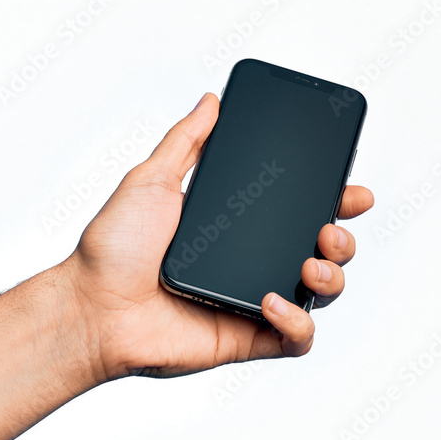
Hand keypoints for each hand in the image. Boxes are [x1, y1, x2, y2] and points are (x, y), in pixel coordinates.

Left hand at [63, 93, 373, 380]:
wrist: (90, 307)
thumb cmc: (113, 249)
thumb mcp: (150, 180)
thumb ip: (185, 141)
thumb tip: (211, 100)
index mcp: (239, 226)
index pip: (301, 210)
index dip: (335, 200)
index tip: (350, 189)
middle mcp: (253, 262)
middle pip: (325, 251)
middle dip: (344, 239)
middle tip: (329, 228)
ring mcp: (255, 303)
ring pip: (322, 294)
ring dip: (332, 277)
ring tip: (310, 264)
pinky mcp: (249, 339)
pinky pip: (297, 339)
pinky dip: (298, 322)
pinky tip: (271, 302)